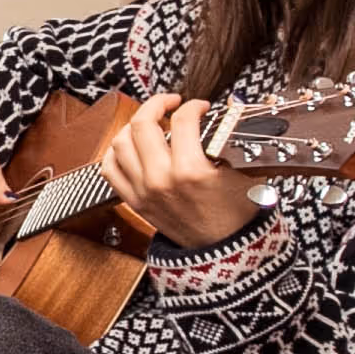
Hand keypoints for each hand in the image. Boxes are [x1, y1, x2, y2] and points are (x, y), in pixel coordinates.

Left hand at [94, 94, 265, 251]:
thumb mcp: (244, 172)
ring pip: (120, 142)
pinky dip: (115, 152)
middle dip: (157, 104)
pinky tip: (130, 145)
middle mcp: (161, 180)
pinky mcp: (134, 202)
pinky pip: (109, 169)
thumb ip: (231, 138)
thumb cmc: (237, 215)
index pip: (182, 120)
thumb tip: (227, 109)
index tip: (200, 107)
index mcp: (190, 171)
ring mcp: (143, 191)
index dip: (193, 106)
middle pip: (142, 124)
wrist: (225, 251)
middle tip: (171, 103)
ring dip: (134, 125)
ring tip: (151, 122)